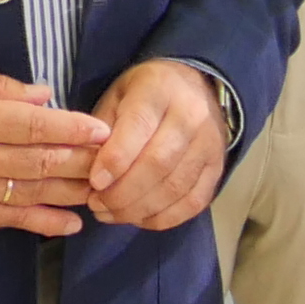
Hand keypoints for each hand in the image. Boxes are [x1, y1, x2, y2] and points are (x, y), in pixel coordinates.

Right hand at [0, 65, 109, 235]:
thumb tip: (44, 96)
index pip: (31, 125)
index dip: (70, 127)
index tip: (102, 129)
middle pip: (39, 162)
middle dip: (82, 161)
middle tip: (115, 159)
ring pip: (33, 193)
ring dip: (72, 193)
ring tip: (104, 189)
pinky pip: (12, 220)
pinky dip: (44, 223)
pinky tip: (72, 223)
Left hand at [77, 60, 228, 232]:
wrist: (194, 85)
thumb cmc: (144, 93)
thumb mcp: (116, 96)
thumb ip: (102, 130)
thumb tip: (87, 171)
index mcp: (158, 91)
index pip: (138, 127)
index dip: (115, 160)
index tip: (94, 182)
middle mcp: (190, 116)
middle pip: (158, 163)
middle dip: (123, 192)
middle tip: (96, 204)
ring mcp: (209, 144)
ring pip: (175, 187)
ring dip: (139, 209)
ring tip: (110, 214)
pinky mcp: (218, 168)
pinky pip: (193, 202)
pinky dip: (163, 218)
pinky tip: (139, 218)